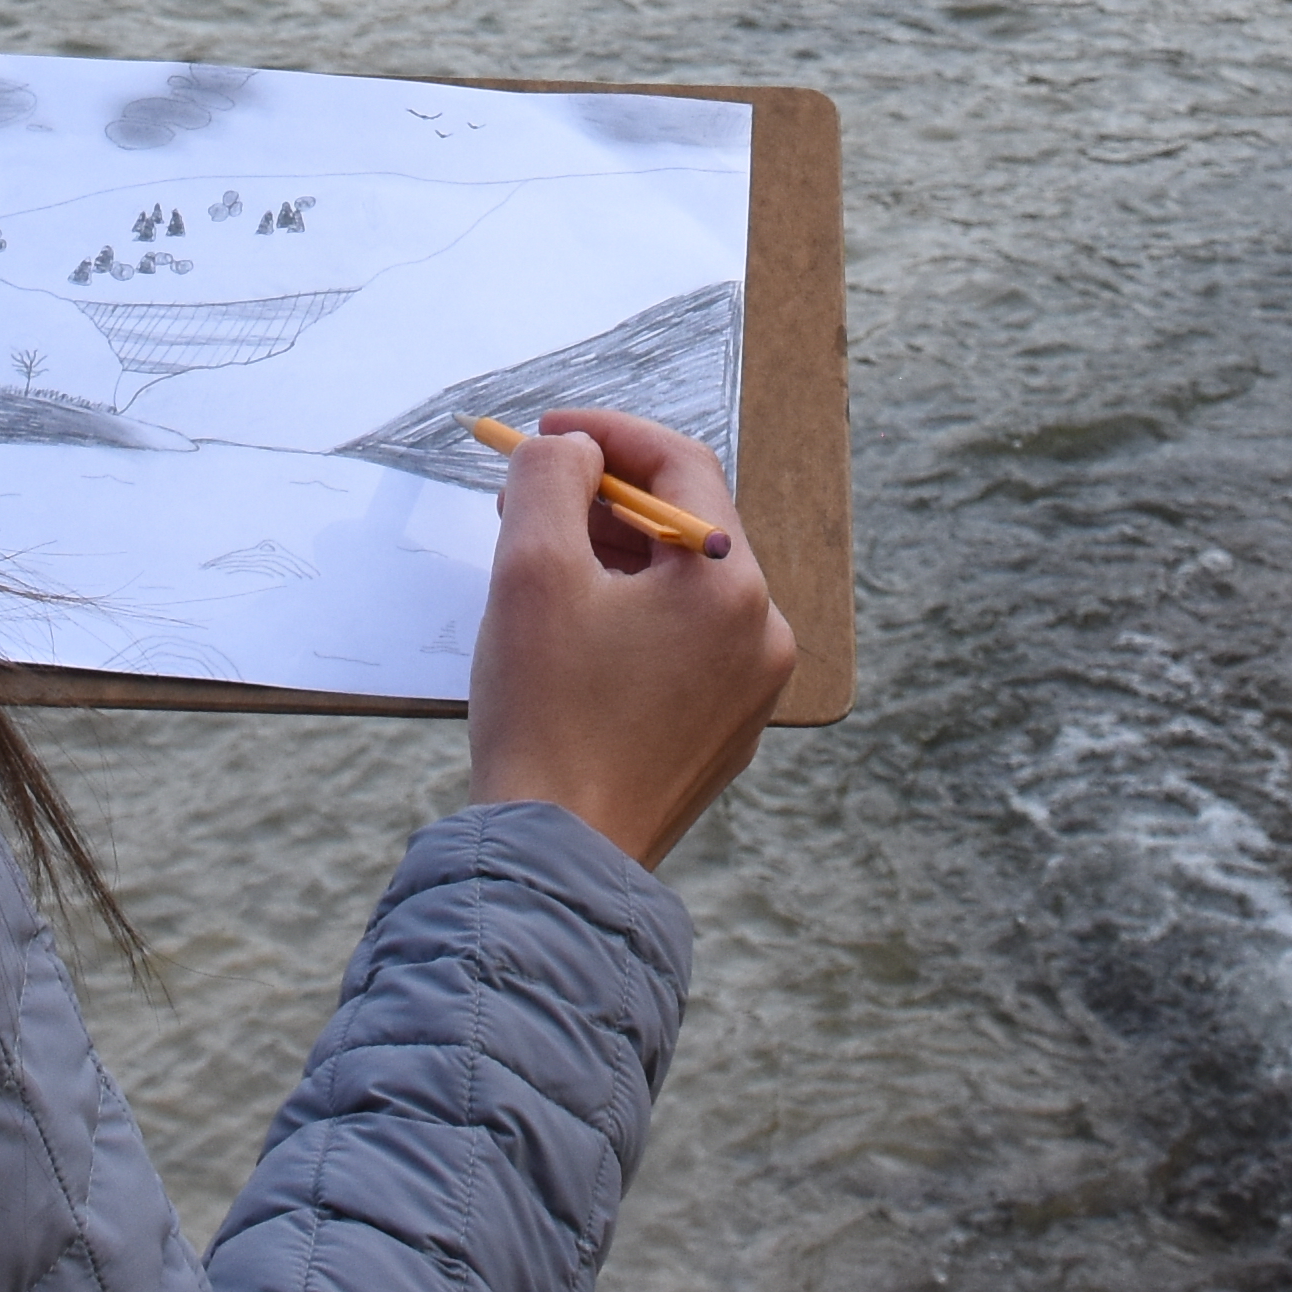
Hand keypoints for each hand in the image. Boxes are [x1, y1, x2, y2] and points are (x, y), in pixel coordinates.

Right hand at [462, 406, 796, 868]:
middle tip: (528, 499)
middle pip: (686, 526)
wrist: (560, 858)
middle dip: (603, 500)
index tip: (545, 433)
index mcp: (733, 586)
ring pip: (684, 586)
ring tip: (539, 562)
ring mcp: (750, 690)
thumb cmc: (547, 715)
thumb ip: (551, 479)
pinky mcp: (723, 732)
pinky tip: (572, 629)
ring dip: (615, 557)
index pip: (681, 466)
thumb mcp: (532, 570)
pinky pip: (684, 643)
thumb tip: (571, 449)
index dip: (608, 435)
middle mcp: (763, 633)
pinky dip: (632, 615)